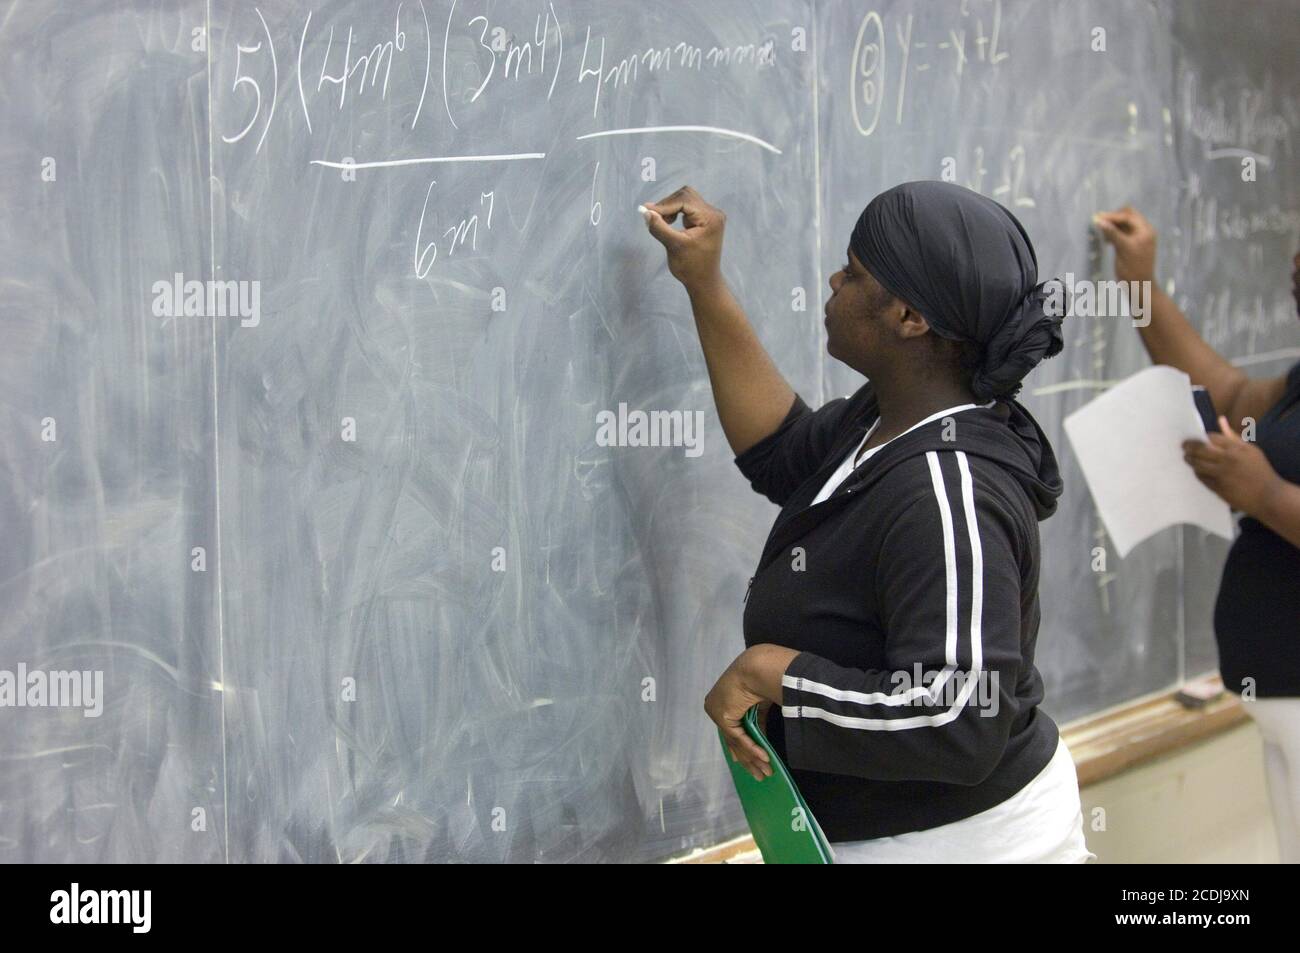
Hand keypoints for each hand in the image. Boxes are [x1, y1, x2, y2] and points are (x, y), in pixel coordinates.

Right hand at [641, 185, 726, 290]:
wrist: (703, 281)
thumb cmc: (691, 267)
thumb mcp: (674, 246)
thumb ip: (660, 228)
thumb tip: (646, 212)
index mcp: (710, 218)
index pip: (685, 200)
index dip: (665, 205)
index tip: (647, 212)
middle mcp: (713, 213)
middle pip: (686, 195)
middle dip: (667, 204)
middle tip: (652, 216)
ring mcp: (709, 215)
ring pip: (685, 199)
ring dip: (669, 207)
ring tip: (660, 221)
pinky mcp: (703, 219)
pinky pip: (687, 207)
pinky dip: (674, 212)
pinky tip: (667, 222)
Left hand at [704, 653, 771, 781]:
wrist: (757, 669)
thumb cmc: (759, 680)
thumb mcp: (758, 706)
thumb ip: (757, 723)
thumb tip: (761, 741)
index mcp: (721, 702)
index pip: (731, 731)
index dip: (741, 749)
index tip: (749, 762)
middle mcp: (715, 709)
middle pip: (733, 741)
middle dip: (748, 760)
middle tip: (759, 775)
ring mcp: (717, 714)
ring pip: (737, 743)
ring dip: (753, 759)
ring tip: (765, 772)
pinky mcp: (723, 717)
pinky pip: (739, 738)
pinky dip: (752, 749)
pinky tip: (763, 759)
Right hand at [1094, 206, 1156, 283]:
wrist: (1139, 286)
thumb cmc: (1133, 268)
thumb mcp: (1123, 249)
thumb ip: (1113, 233)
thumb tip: (1099, 220)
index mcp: (1145, 230)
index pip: (1128, 216)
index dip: (1113, 216)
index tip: (1097, 218)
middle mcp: (1143, 231)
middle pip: (1128, 217)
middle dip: (1113, 218)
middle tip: (1098, 222)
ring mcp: (1139, 238)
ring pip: (1124, 225)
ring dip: (1112, 225)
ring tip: (1100, 231)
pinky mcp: (1133, 244)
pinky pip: (1123, 233)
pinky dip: (1114, 233)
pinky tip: (1106, 239)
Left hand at [1183, 415, 1282, 513]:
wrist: (1268, 496)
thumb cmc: (1260, 470)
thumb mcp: (1250, 450)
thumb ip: (1232, 436)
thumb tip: (1220, 419)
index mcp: (1236, 448)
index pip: (1211, 437)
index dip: (1202, 437)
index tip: (1196, 438)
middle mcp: (1228, 460)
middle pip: (1200, 449)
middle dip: (1189, 447)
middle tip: (1184, 446)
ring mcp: (1222, 474)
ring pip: (1198, 464)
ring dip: (1190, 460)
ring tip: (1187, 458)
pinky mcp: (1218, 487)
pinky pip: (1201, 478)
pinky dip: (1197, 473)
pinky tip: (1196, 470)